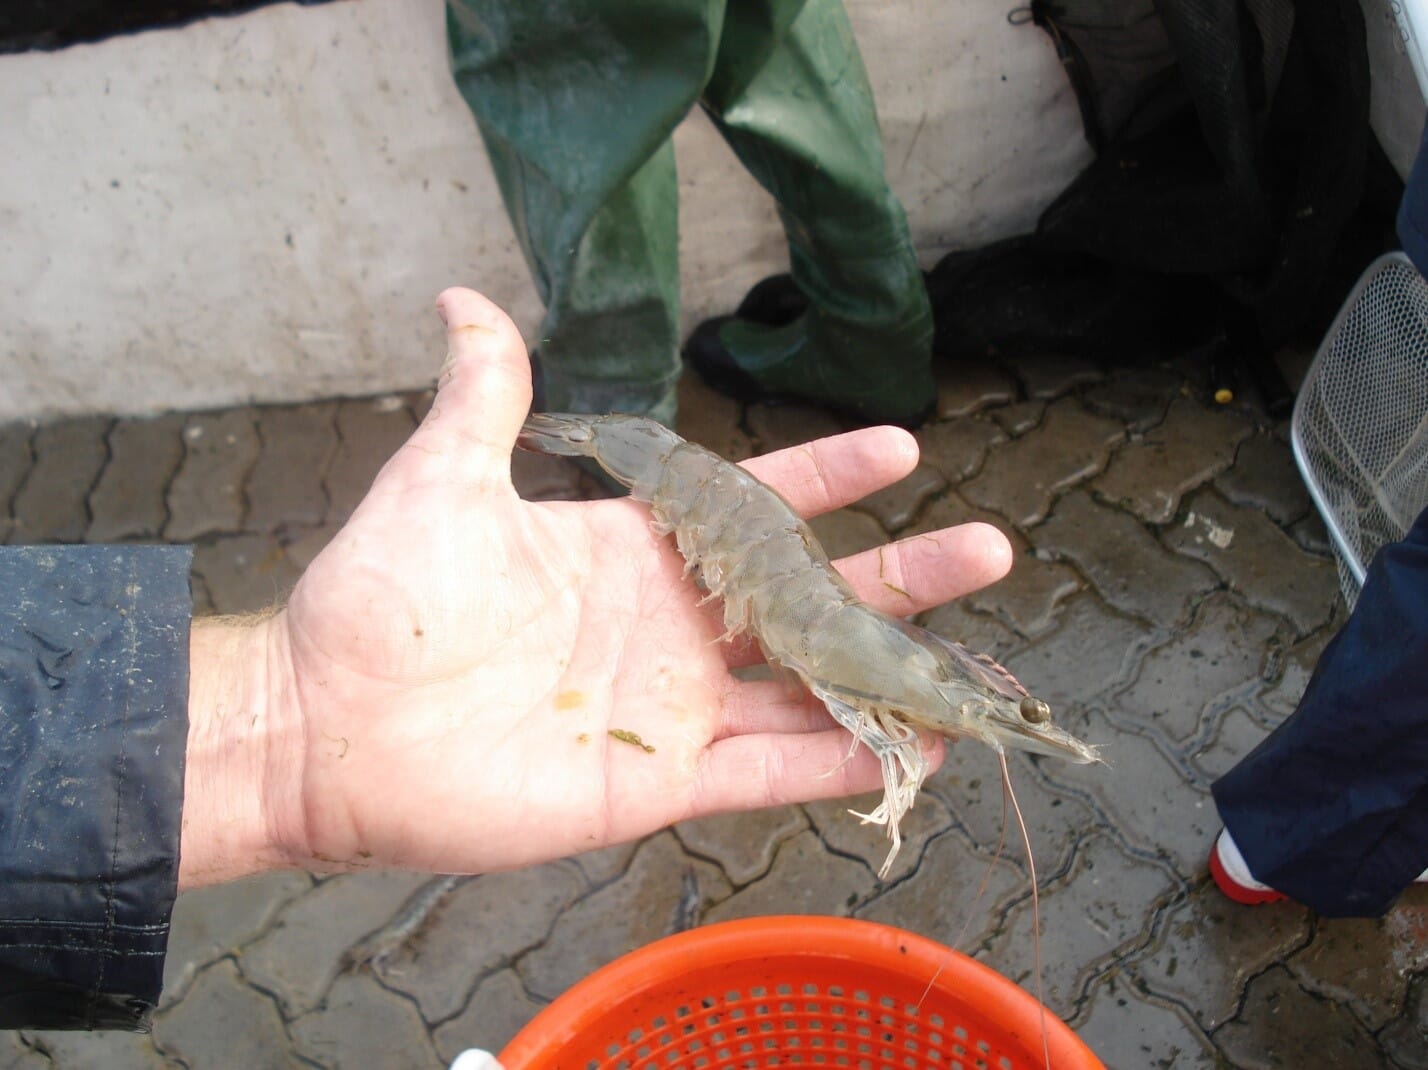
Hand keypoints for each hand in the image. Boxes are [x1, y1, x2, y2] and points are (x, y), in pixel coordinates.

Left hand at [178, 288, 1012, 887]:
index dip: (825, 477)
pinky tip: (907, 752)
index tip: (900, 446)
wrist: (328, 727)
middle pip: (809, 598)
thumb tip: (464, 298)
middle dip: (899, 578)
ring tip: (972, 673)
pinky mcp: (660, 782)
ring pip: (807, 688)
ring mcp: (672, 705)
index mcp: (635, 547)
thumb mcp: (441, 480)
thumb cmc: (382, 600)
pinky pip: (768, 770)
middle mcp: (670, 625)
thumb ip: (484, 396)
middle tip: (988, 550)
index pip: (754, 503)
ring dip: (889, 678)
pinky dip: (837, 764)